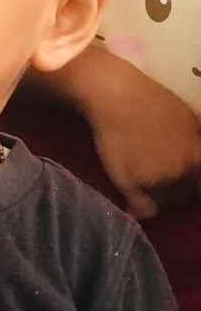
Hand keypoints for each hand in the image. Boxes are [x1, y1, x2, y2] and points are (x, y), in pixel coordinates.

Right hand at [82, 64, 200, 218]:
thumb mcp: (191, 124)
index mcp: (199, 157)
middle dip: (179, 191)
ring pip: (167, 203)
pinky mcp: (131, 185)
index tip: (186, 182)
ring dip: (160, 197)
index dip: (194, 183)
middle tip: (163, 179)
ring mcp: (157, 181)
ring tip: (147, 182)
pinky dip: (144, 209)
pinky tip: (138, 200)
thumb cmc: (155, 103)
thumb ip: (196, 148)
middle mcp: (183, 172)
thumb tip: (195, 161)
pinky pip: (146, 211)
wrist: (118, 99)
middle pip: (187, 196)